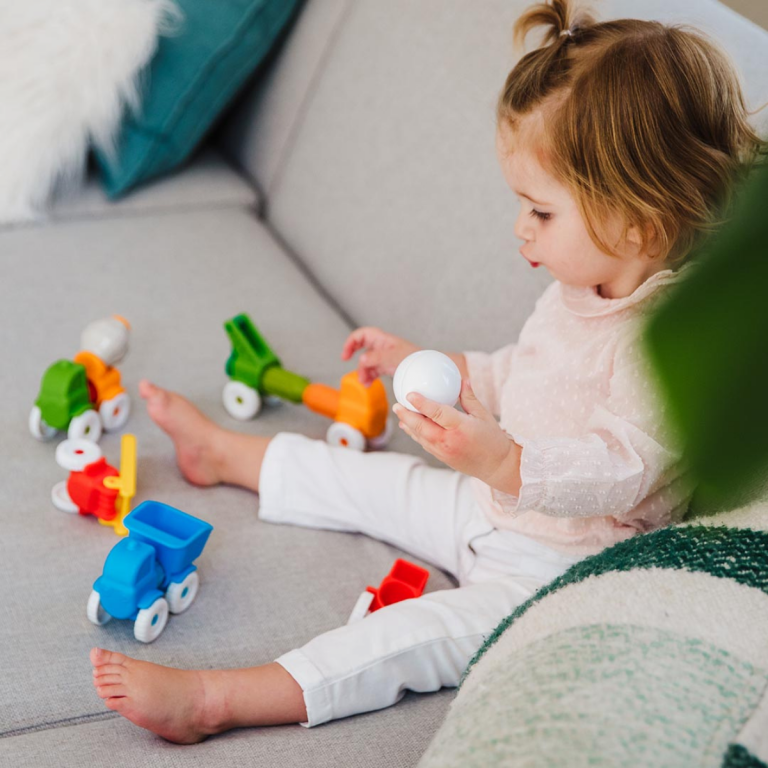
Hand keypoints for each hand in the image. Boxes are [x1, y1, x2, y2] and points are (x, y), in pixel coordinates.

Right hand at [341, 327, 419, 385]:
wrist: (428, 368)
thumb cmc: (415, 359)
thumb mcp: (395, 357)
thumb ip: (377, 357)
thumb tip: (361, 359)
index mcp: (383, 340)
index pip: (363, 335)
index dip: (352, 342)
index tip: (346, 354)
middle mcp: (382, 347)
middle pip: (362, 346)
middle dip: (354, 355)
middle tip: (346, 361)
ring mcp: (385, 357)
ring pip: (367, 362)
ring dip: (362, 371)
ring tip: (363, 382)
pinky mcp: (388, 367)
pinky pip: (374, 370)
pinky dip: (369, 377)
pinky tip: (368, 384)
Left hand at [393, 379, 521, 493]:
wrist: (496, 466)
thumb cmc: (493, 439)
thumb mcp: (484, 415)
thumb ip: (469, 398)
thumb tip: (462, 379)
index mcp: (461, 427)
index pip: (437, 413)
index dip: (422, 403)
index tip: (410, 394)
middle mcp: (449, 440)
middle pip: (422, 427)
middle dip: (407, 416)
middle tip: (397, 405)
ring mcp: (444, 451)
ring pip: (421, 437)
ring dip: (408, 425)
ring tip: (399, 414)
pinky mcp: (442, 458)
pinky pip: (425, 444)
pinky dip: (416, 434)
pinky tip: (411, 427)